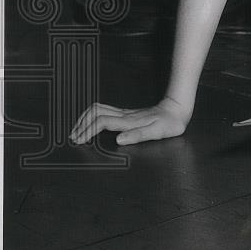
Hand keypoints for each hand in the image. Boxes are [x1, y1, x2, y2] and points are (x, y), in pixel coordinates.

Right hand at [69, 96, 190, 146]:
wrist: (177, 109)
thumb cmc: (170, 123)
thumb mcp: (158, 132)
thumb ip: (138, 135)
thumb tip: (119, 140)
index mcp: (129, 122)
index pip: (102, 122)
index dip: (88, 130)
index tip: (79, 140)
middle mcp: (125, 116)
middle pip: (95, 112)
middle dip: (82, 123)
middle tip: (73, 136)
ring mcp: (125, 113)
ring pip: (98, 109)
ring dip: (85, 118)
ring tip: (77, 130)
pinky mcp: (127, 113)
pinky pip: (105, 111)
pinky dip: (93, 116)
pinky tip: (91, 124)